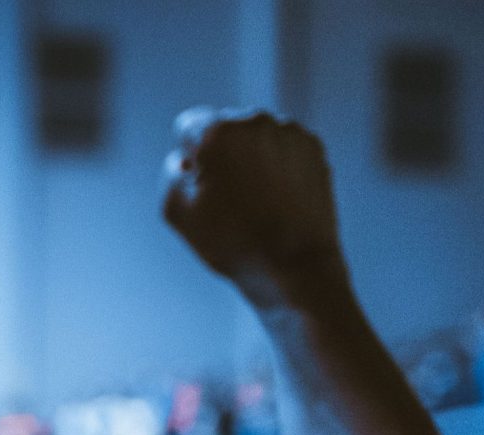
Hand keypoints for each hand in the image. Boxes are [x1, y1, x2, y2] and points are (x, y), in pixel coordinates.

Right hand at [162, 108, 344, 303]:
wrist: (295, 264)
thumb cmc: (234, 243)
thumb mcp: (177, 213)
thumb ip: (170, 174)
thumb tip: (186, 160)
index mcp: (218, 132)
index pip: (189, 126)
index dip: (189, 158)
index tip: (201, 185)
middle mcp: (255, 121)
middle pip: (225, 128)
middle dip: (222, 155)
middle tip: (229, 198)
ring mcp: (289, 132)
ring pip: (256, 137)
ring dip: (250, 158)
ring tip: (256, 200)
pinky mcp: (313, 147)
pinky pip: (283, 147)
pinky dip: (277, 165)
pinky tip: (277, 198)